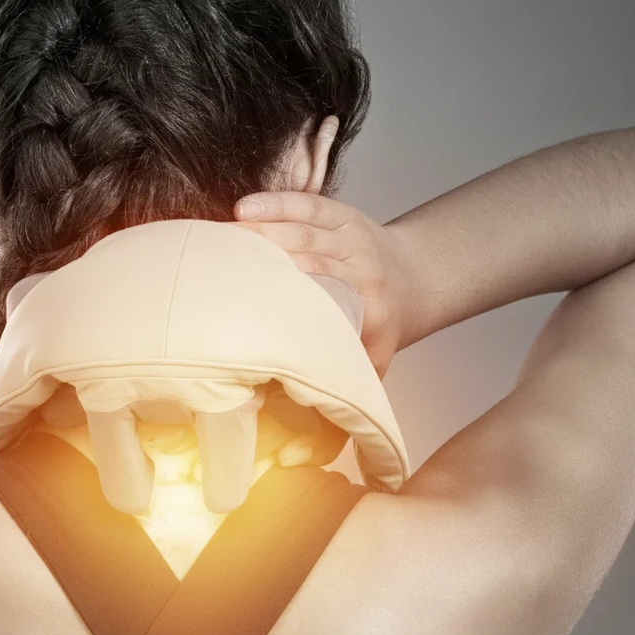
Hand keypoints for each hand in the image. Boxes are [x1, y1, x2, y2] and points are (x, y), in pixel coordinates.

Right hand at [234, 191, 409, 378]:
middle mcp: (363, 268)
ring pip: (304, 231)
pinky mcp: (342, 214)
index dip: (287, 300)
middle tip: (218, 270)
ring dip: (261, 233)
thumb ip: (348, 387)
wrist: (416, 280)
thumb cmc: (384, 325)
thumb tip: (313, 430)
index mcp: (371, 307)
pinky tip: (245, 208)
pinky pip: (307, 204)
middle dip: (264, 262)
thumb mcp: (374, 362)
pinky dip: (276, 204)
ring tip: (219, 239)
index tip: (246, 309)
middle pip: (309, 261)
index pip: (324, 301)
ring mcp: (353, 237)